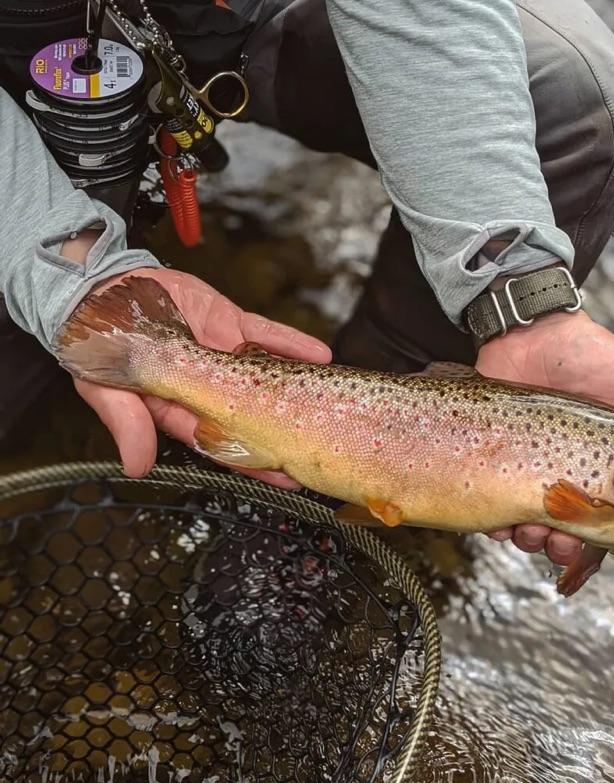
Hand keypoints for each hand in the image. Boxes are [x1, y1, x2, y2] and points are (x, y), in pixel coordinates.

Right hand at [73, 267, 331, 485]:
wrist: (100, 291)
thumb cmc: (100, 347)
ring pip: (268, 377)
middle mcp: (211, 388)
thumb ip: (128, 424)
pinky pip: (265, 334)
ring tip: (330, 408)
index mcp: (182, 410)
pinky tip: (320, 354)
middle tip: (319, 452)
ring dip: (299, 391)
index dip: (254, 461)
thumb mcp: (107, 390)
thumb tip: (137, 467)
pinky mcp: (230, 324)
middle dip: (286, 436)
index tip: (284, 476)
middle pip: (256, 416)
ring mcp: (224, 355)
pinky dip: (291, 343)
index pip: (224, 442)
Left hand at [475, 308, 613, 590]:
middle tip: (570, 546)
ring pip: (542, 534)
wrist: (528, 333)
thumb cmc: (588, 354)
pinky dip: (504, 527)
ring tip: (536, 527)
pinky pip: (502, 514)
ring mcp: (539, 475)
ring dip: (541, 544)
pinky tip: (506, 520)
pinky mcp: (503, 467)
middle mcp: (578, 478)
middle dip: (578, 554)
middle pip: (584, 538)